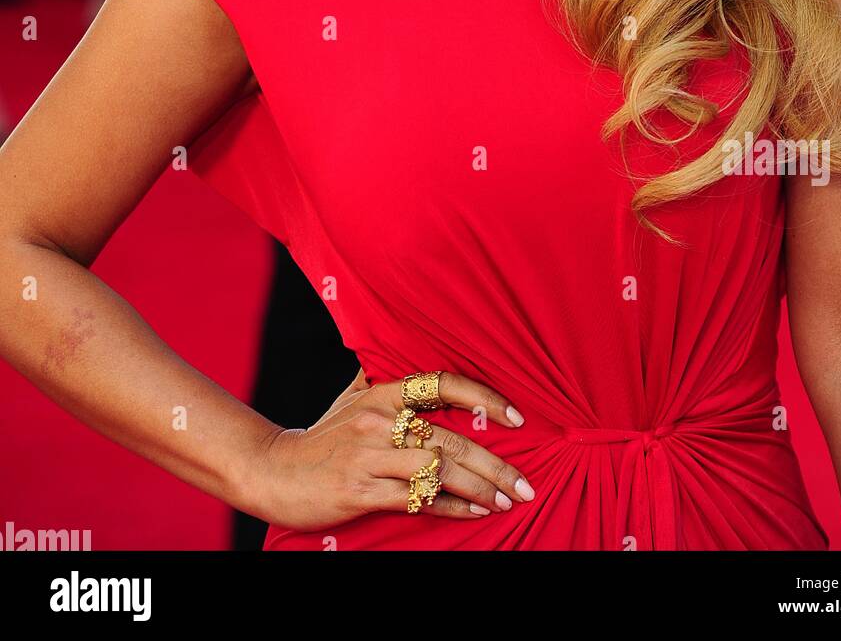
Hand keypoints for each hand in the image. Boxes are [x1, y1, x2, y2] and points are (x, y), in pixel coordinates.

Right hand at [244, 370, 534, 531]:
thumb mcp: (352, 399)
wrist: (273, 471)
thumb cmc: (321, 436)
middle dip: (496, 464)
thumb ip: (387, 383)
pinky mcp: (359, 490)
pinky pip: (415, 498)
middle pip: (451, 438)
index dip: (483, 397)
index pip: (443, 384)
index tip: (517, 417)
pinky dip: (449, 506)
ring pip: (438, 468)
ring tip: (507, 500)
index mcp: (382, 393)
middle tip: (525, 484)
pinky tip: (473, 513)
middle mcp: (378, 419)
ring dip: (480, 488)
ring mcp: (369, 456)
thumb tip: (426, 368)